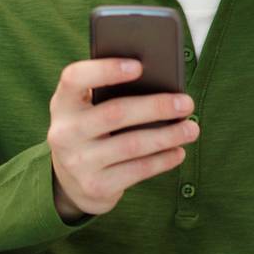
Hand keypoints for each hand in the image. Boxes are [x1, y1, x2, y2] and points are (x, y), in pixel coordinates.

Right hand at [47, 58, 197, 220]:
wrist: (70, 182)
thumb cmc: (89, 129)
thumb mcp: (86, 109)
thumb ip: (107, 92)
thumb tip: (159, 82)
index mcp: (62, 103)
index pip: (75, 78)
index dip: (105, 70)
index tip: (139, 66)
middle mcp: (64, 132)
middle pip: (115, 113)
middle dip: (156, 107)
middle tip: (186, 102)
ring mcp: (78, 162)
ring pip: (132, 145)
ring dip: (167, 135)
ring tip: (191, 128)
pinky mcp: (96, 187)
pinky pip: (137, 171)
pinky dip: (162, 160)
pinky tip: (178, 151)